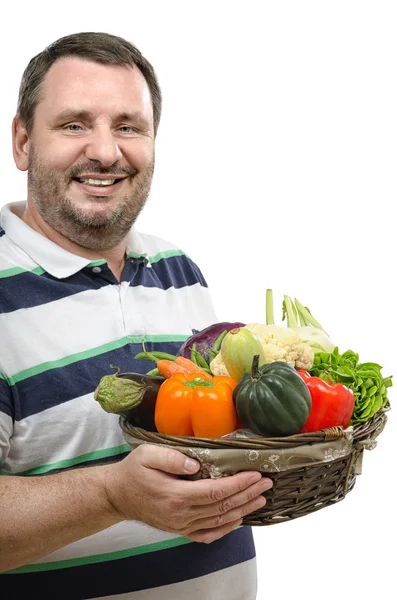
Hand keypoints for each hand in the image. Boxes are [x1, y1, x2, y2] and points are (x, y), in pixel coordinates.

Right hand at [104, 444, 272, 542]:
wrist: (117, 495)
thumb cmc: (133, 472)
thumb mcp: (147, 455)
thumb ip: (171, 457)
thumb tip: (195, 463)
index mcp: (176, 495)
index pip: (216, 491)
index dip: (238, 484)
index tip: (255, 474)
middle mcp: (182, 514)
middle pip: (222, 506)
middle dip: (247, 494)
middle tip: (266, 483)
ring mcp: (181, 525)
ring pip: (220, 520)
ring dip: (243, 509)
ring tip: (260, 498)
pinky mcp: (180, 529)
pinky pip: (208, 534)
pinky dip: (226, 528)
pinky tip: (238, 519)